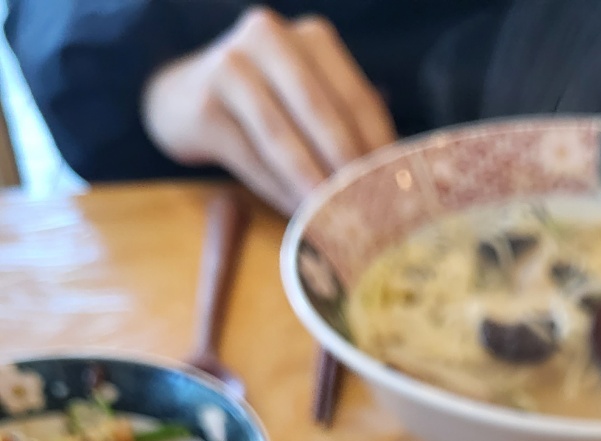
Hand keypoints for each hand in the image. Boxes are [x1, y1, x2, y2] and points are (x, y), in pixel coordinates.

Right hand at [142, 7, 395, 215]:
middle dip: (346, 168)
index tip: (396, 194)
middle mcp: (270, 39)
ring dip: (311, 186)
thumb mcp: (309, 102)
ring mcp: (231, 67)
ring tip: (334, 222)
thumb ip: (347, 128)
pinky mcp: (205, 106)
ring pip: (283, 138)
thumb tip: (389, 186)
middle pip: (321, 114)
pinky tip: (297, 215)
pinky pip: (251, 159)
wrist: (184, 98)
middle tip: (368, 213)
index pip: (358, 99)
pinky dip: (278, 191)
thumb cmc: (267, 106)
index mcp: (312, 38)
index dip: (379, 150)